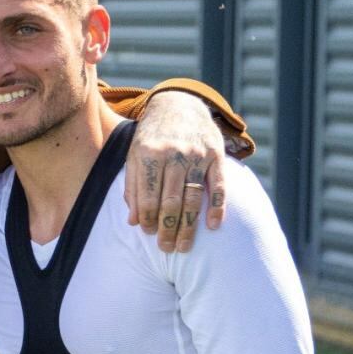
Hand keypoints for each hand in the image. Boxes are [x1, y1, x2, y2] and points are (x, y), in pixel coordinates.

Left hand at [125, 91, 226, 251]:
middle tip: (166, 249)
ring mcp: (197, 155)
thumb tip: (134, 221)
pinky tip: (212, 226)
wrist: (179, 104)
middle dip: (167, 229)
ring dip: (188, 226)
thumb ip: (133, 186)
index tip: (148, 234)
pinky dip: (217, 207)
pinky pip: (219, 186)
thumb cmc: (152, 136)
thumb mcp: (134, 154)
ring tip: (184, 246)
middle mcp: (173, 154)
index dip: (148, 218)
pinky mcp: (216, 155)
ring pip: (192, 198)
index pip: (147, 195)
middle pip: (170, 201)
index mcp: (149, 154)